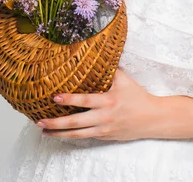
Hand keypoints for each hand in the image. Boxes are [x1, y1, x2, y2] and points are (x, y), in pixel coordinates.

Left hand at [35, 68, 159, 140]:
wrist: (151, 118)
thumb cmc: (137, 96)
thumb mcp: (124, 79)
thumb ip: (109, 69)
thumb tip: (96, 54)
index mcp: (108, 101)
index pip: (85, 100)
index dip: (69, 100)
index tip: (55, 97)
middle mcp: (104, 117)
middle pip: (76, 122)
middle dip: (56, 123)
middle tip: (40, 121)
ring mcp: (103, 129)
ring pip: (77, 134)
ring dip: (59, 133)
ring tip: (44, 131)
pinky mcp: (104, 137)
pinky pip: (85, 137)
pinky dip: (71, 136)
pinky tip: (60, 134)